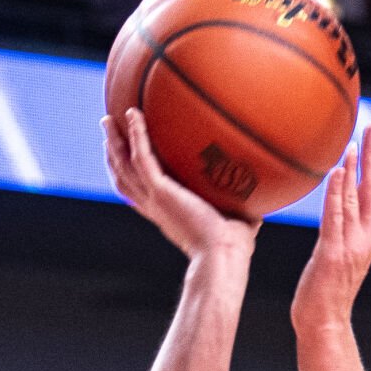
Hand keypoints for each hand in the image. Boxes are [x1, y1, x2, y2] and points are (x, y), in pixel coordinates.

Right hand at [102, 109, 257, 259]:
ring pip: (123, 166)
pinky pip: (142, 157)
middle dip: (113, 154)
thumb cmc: (234, 249)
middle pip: (123, 177)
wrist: (223, 257)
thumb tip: (262, 203)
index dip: (129, 176)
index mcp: (167, 215)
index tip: (125, 160)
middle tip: (109, 131)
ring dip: (114, 141)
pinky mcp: (161, 191)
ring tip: (109, 120)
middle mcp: (155, 207)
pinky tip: (134, 114)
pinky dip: (136, 135)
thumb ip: (243, 212)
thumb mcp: (238, 225)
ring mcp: (155, 199)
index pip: (139, 194)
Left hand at [291, 126, 370, 331]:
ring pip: (357, 199)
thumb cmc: (323, 290)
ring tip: (353, 142)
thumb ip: (336, 227)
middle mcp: (365, 237)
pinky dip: (339, 193)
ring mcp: (351, 245)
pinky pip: (337, 217)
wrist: (324, 322)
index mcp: (368, 235)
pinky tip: (338, 172)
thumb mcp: (334, 253)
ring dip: (356, 168)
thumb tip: (329, 205)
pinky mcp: (333, 253)